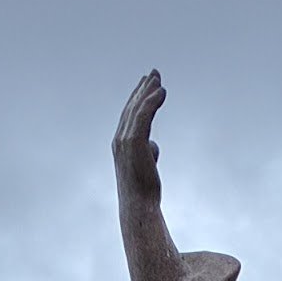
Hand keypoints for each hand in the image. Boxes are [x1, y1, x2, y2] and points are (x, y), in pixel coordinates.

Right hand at [114, 69, 165, 203]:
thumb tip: (153, 146)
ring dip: (148, 91)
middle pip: (132, 107)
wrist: (139, 206)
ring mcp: (125, 140)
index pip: (129, 115)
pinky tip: (161, 92)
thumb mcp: (145, 166)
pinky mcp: (134, 142)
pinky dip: (152, 101)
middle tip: (154, 74)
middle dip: (143, 89)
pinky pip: (144, 115)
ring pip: (138, 108)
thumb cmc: (143, 191)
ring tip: (158, 79)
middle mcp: (119, 138)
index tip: (147, 86)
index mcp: (120, 143)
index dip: (138, 99)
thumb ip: (148, 152)